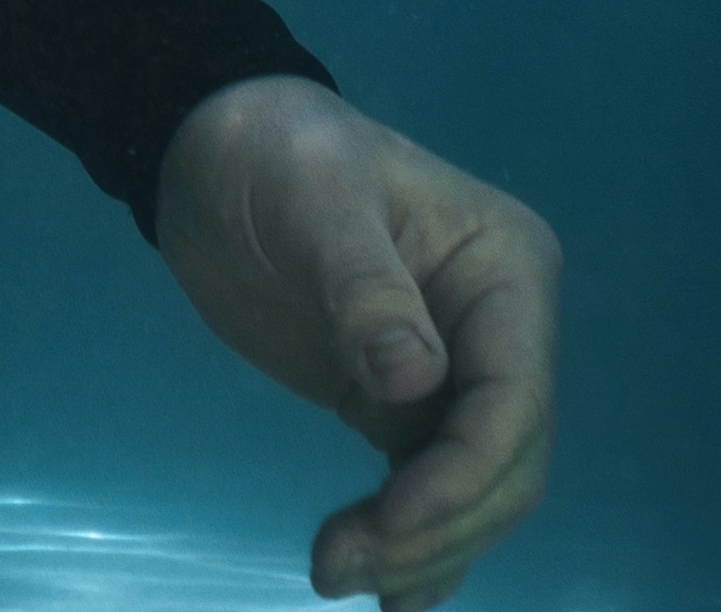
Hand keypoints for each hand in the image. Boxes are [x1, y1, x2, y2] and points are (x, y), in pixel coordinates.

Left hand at [150, 76, 560, 605]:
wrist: (207, 157)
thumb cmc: (268, 153)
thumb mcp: (312, 197)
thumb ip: (361, 284)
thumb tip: (416, 379)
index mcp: (507, 270)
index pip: (514, 401)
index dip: (460, 478)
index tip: (386, 524)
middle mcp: (502, 329)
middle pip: (504, 463)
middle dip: (435, 527)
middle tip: (336, 567)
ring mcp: (457, 372)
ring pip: (475, 492)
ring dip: (420, 549)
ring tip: (333, 575)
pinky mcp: (404, 405)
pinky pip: (431, 490)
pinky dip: (415, 548)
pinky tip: (386, 598)